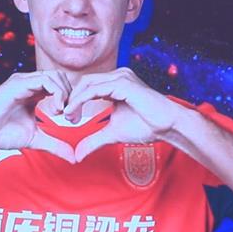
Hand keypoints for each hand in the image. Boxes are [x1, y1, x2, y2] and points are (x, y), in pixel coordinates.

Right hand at [0, 71, 74, 156]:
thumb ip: (54, 145)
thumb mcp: (34, 139)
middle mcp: (30, 83)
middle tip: (70, 116)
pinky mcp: (19, 83)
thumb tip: (73, 157)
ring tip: (62, 113)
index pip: (61, 85)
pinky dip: (57, 93)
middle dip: (72, 95)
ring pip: (55, 76)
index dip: (71, 100)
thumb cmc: (0, 132)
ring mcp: (25, 81)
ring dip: (65, 94)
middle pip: (61, 77)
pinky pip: (45, 80)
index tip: (72, 119)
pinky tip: (55, 110)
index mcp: (34, 92)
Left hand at [65, 68, 186, 159]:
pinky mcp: (123, 83)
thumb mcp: (113, 133)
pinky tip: (75, 112)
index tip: (67, 116)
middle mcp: (118, 76)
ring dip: (74, 100)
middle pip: (85, 81)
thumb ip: (94, 140)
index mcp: (116, 83)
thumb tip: (78, 155)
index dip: (75, 99)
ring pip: (88, 84)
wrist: (168, 125)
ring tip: (68, 115)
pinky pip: (95, 89)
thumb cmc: (147, 126)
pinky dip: (82, 100)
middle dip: (72, 98)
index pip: (88, 85)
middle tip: (64, 116)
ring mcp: (121, 77)